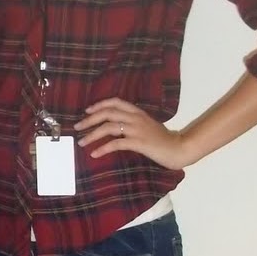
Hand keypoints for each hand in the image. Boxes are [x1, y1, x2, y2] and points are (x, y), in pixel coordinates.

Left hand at [73, 98, 190, 169]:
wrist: (179, 149)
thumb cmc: (162, 139)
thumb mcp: (147, 125)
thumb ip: (132, 122)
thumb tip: (113, 125)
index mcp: (137, 112)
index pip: (115, 102)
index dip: (99, 105)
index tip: (87, 111)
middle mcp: (135, 118)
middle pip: (107, 113)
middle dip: (89, 120)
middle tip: (77, 127)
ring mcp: (137, 130)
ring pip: (108, 127)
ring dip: (92, 134)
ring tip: (82, 142)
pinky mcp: (138, 143)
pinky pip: (116, 143)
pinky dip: (103, 148)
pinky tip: (95, 153)